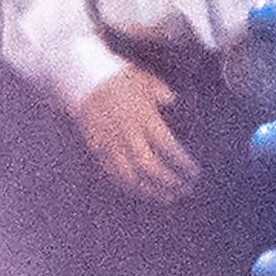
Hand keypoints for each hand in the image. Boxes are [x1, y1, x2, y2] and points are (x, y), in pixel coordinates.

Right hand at [77, 65, 199, 202]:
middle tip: (185, 188)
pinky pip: (113, 174)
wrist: (81, 79)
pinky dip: (129, 186)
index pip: (167, 147)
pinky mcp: (97, 149)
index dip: (182, 163)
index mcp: (142, 117)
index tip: (194, 172)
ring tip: (168, 197)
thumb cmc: (117, 78)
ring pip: (130, 176)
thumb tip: (174, 102)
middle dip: (170, 181)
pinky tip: (142, 191)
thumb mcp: (145, 80)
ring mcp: (109, 143)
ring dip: (150, 190)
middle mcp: (125, 133)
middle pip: (150, 167)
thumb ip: (163, 93)